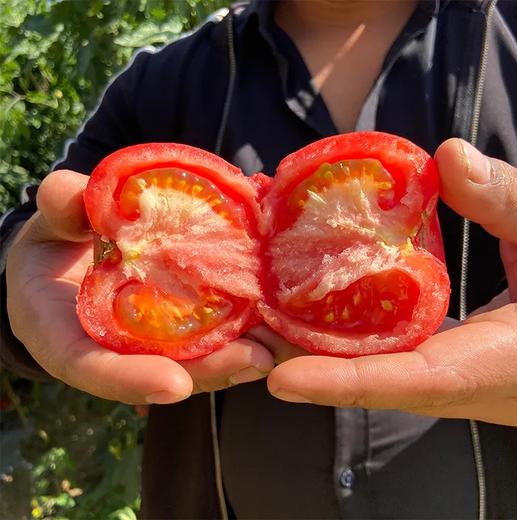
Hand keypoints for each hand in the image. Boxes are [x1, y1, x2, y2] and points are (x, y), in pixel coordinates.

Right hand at [6, 170, 273, 404]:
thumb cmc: (59, 241)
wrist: (80, 250)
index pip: (93, 368)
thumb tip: (67, 191)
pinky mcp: (184, 318)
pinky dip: (248, 322)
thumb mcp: (53, 223)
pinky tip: (280, 312)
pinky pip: (216, 325)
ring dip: (243, 351)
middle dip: (211, 368)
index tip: (174, 383)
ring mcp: (157, 337)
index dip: (130, 379)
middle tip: (256, 360)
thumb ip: (61, 210)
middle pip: (165, 369)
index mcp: (69, 336)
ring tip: (283, 343)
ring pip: (199, 354)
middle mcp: (120, 347)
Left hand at [265, 139, 516, 425]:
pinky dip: (331, 324)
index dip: (343, 385)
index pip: (405, 383)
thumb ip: (509, 202)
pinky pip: (371, 347)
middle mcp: (448, 381)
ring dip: (302, 338)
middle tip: (240, 320)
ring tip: (254, 297)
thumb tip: (450, 157)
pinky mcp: (428, 358)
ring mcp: (434, 374)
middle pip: (359, 377)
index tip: (280, 382)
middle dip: (295, 357)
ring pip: (357, 363)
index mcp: (482, 366)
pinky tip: (298, 290)